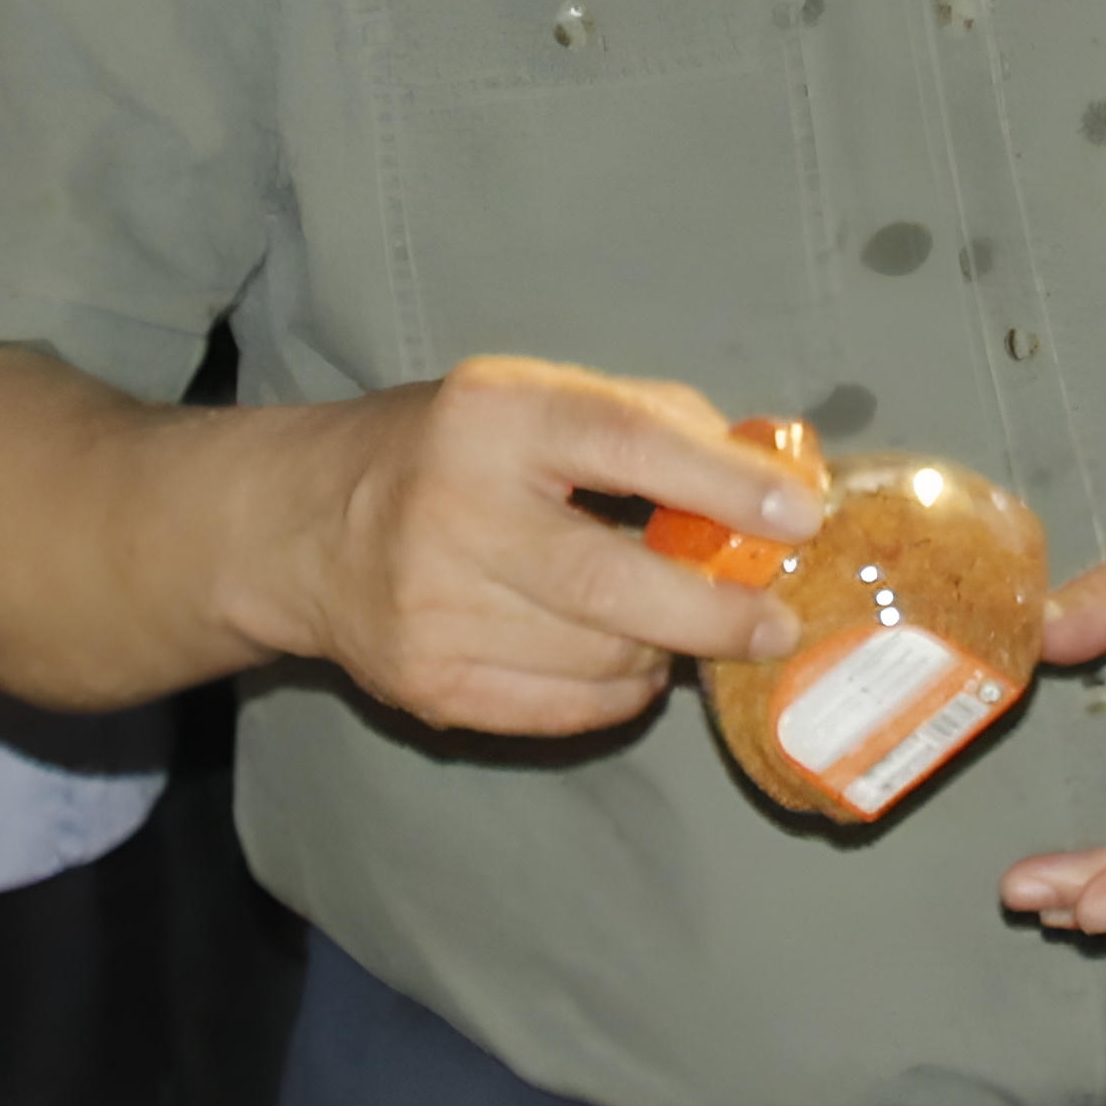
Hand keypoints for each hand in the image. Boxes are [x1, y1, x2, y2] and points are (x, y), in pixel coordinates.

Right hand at [290, 355, 819, 740]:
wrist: (306, 524)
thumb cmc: (452, 448)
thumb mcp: (533, 395)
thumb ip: (651, 420)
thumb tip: (770, 475)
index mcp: (494, 415)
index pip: (624, 440)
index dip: (723, 482)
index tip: (799, 515)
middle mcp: (455, 509)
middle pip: (612, 581)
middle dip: (714, 612)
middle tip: (777, 623)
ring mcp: (433, 608)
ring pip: (598, 656)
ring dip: (663, 651)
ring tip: (674, 627)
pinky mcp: (427, 684)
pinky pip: (563, 709)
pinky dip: (617, 691)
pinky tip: (621, 657)